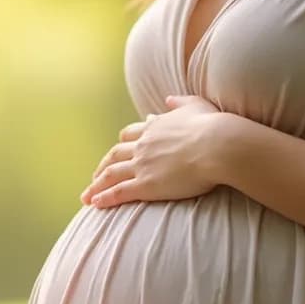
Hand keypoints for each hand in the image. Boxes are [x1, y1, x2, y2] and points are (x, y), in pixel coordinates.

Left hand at [80, 95, 231, 207]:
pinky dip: (104, 198)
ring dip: (96, 186)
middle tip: (95, 176)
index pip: (130, 135)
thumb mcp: (195, 106)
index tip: (116, 152)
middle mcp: (143, 146)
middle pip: (114, 155)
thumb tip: (168, 99)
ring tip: (86, 196)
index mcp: (154, 128)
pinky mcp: (146, 185)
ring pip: (111, 175)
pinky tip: (95, 204)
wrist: (217, 145)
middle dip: (102, 167)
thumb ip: (179, 102)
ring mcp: (142, 165)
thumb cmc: (212, 126)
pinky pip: (119, 192)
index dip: (121, 144)